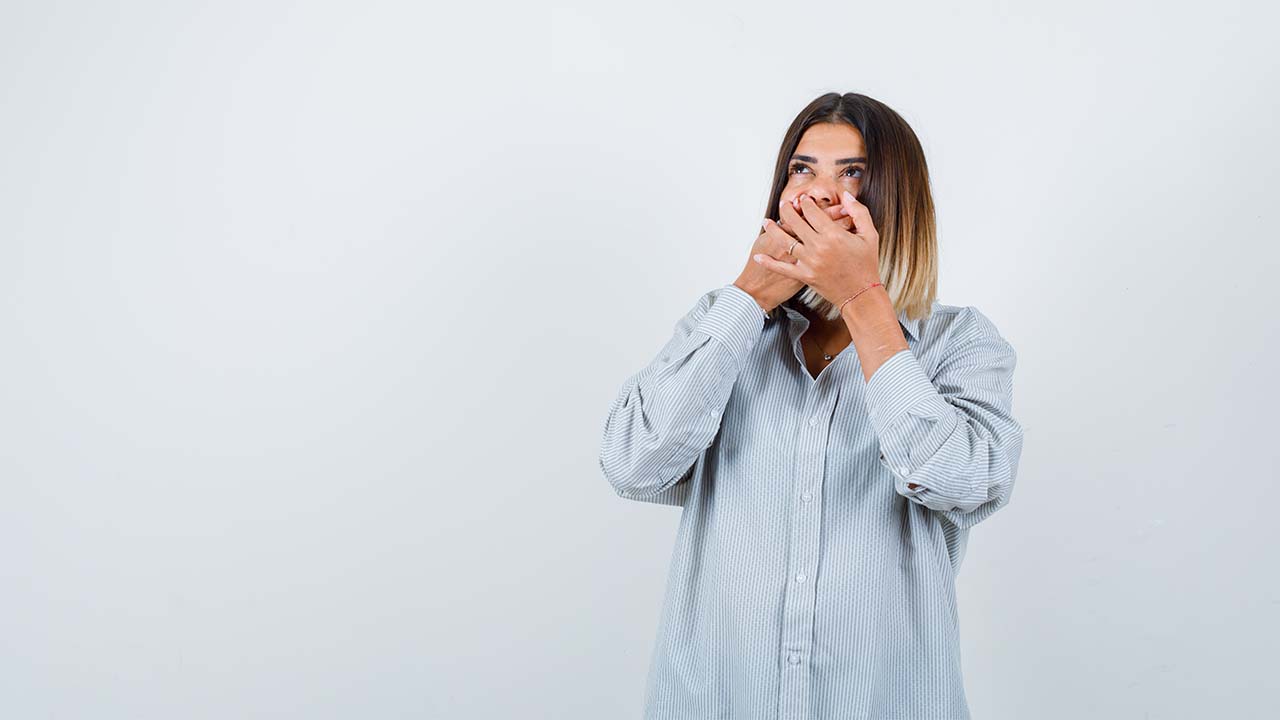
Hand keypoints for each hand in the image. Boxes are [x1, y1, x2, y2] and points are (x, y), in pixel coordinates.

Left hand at [751, 191, 881, 313]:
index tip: (804, 200)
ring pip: (785, 242)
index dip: (806, 203)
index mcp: (834, 235)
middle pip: (796, 223)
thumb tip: (846, 196)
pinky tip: (758, 256)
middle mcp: (819, 247)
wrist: (861, 293)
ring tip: (766, 222)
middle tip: (783, 204)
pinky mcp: (804, 276)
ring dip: (773, 230)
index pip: (812, 212)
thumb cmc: (866, 264)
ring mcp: (810, 262)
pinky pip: (783, 268)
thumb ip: (858, 212)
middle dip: (787, 210)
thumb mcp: (870, 235)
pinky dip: (769, 263)